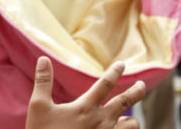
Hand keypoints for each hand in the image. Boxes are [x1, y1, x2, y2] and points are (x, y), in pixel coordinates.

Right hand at [25, 56, 144, 128]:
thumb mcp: (38, 107)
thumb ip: (43, 82)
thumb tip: (44, 58)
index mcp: (85, 108)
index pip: (105, 84)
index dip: (115, 72)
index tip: (122, 64)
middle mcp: (101, 121)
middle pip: (125, 101)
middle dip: (136, 91)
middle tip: (142, 85)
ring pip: (131, 125)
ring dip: (131, 120)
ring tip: (128, 118)